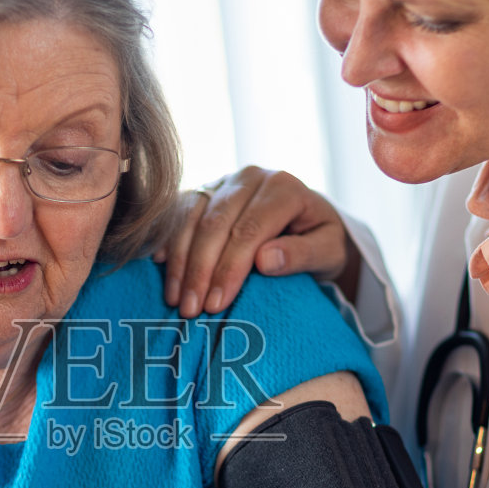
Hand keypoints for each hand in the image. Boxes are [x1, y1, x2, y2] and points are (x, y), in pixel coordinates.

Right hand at [159, 166, 357, 317]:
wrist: (309, 219)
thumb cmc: (320, 240)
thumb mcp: (328, 251)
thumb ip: (303, 254)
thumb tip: (266, 260)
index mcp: (284, 187)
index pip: (249, 230)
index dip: (229, 269)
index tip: (216, 304)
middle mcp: (251, 177)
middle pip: (216, 223)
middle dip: (200, 270)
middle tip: (190, 310)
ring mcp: (225, 181)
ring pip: (193, 216)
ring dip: (180, 260)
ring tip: (175, 298)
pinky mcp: (207, 189)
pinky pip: (179, 210)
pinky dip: (168, 237)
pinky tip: (160, 265)